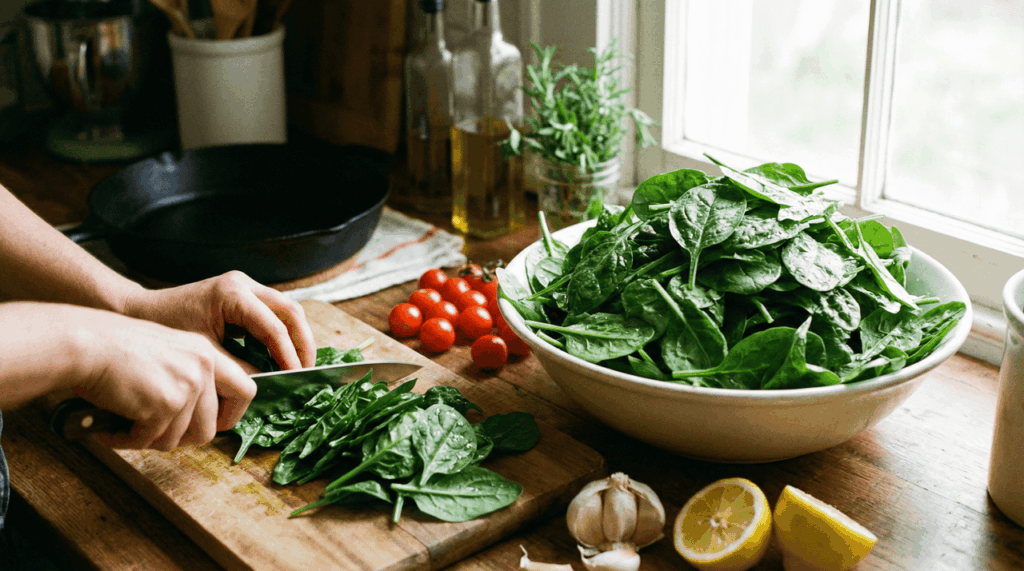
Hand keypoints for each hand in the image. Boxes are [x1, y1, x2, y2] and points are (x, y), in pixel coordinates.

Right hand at [62, 306, 257, 449]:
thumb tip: (200, 420)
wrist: (87, 343)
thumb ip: (189, 378)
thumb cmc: (115, 348)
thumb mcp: (167, 352)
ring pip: (179, 438)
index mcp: (206, 353)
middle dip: (184, 439)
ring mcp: (187, 386)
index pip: (245, 389)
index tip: (215, 425)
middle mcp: (203, 367)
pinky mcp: (166, 404)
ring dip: (151, 439)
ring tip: (127, 428)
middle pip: (211, 426)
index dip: (231, 415)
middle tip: (159, 436)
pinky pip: (151, 439)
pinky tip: (112, 429)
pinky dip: (129, 440)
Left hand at [123, 271, 316, 372]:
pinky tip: (280, 355)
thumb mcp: (204, 353)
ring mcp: (244, 286)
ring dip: (295, 338)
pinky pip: (272, 313)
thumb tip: (267, 380)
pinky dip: (281, 334)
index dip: (288, 354)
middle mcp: (243, 284)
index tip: (295, 376)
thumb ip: (238, 366)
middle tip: (306, 370)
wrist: (138, 310)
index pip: (274, 326)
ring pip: (286, 310)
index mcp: (233, 294)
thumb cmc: (165, 330)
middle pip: (291, 311)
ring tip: (297, 365)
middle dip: (302, 343)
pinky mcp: (242, 295)